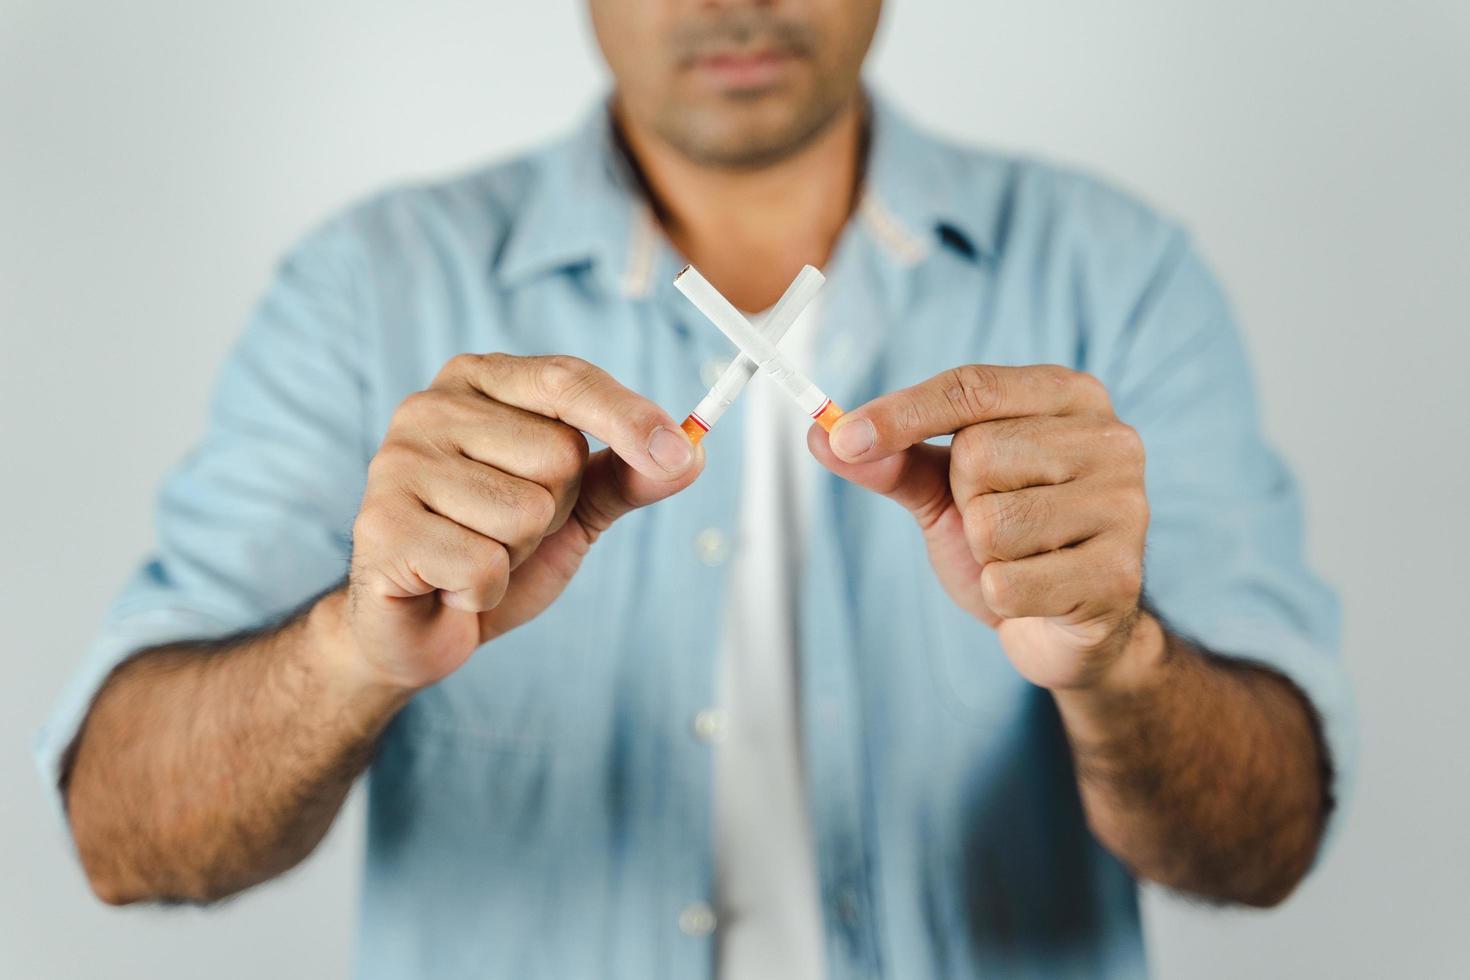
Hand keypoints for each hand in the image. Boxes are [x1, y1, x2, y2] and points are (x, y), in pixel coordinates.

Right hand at [343, 353, 701, 690]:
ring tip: (474, 553)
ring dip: (516, 554)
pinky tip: (447, 584)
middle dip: (554, 511)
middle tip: (507, 530)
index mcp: (478, 381)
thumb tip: (693, 452)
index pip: (567, 379)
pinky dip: (482, 590)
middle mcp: (430, 407)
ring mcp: (397, 463)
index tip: (678, 453)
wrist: (415, 626)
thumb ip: (628, 475)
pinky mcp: (380, 526)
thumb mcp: (574, 507)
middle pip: (558, 455)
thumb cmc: (495, 549)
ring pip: (525, 513)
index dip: (629, 417)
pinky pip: (484, 564)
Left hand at [808, 364, 1148, 689]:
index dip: (902, 412)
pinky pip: (1008, 584)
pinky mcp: (1119, 575)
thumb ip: (890, 461)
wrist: (1066, 626)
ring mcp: (1126, 506)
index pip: (972, 386)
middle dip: (964, 500)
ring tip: (1019, 557)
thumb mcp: (944, 491)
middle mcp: (1112, 438)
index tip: (843, 439)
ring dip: (984, 554)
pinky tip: (1037, 593)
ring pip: (993, 523)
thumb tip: (820, 435)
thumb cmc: (1009, 540)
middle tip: (996, 520)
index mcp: (1069, 396)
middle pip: (978, 454)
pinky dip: (1000, 598)